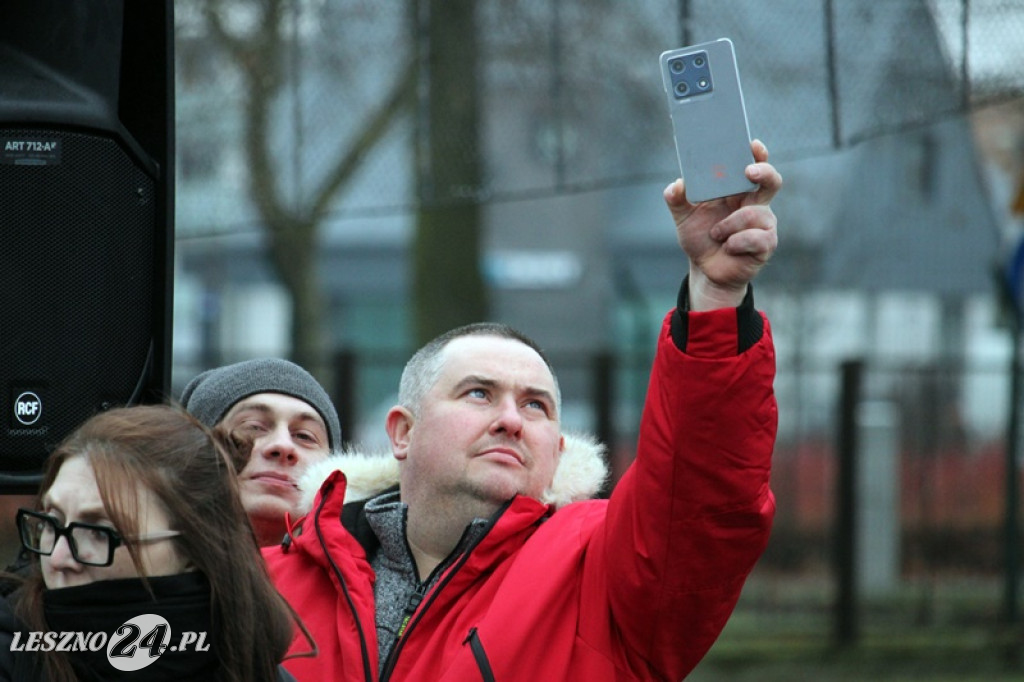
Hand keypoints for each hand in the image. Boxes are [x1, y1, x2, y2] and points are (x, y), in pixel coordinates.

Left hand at [663, 139, 780, 310]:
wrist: (706, 270)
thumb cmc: (700, 238)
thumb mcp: (683, 217)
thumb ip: (676, 199)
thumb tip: (676, 186)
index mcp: (738, 191)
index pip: (753, 166)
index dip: (757, 154)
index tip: (752, 144)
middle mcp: (755, 203)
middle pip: (771, 180)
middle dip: (763, 172)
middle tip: (748, 172)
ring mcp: (764, 223)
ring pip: (751, 213)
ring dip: (728, 225)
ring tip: (716, 234)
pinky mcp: (766, 243)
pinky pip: (754, 237)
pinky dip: (735, 242)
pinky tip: (728, 247)